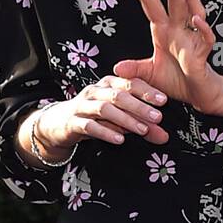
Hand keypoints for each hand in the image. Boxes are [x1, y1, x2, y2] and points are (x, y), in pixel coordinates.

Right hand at [34, 75, 169, 152]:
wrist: (59, 124)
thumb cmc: (94, 116)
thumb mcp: (119, 117)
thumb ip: (141, 124)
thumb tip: (164, 136)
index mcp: (108, 84)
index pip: (130, 83)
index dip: (147, 91)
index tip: (163, 100)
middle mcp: (95, 91)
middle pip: (119, 95)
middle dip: (139, 106)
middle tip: (157, 117)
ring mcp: (82, 106)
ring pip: (105, 109)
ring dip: (126, 119)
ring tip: (142, 130)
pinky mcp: (73, 122)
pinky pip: (90, 126)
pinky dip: (106, 132)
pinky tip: (119, 139)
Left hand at [113, 0, 222, 115]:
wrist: (197, 94)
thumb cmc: (177, 80)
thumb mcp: (150, 74)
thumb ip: (135, 69)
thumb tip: (117, 68)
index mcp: (164, 32)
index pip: (152, 7)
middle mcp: (179, 31)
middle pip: (175, 3)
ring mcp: (192, 40)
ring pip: (193, 12)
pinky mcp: (202, 53)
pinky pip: (205, 37)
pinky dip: (202, 28)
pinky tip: (196, 19)